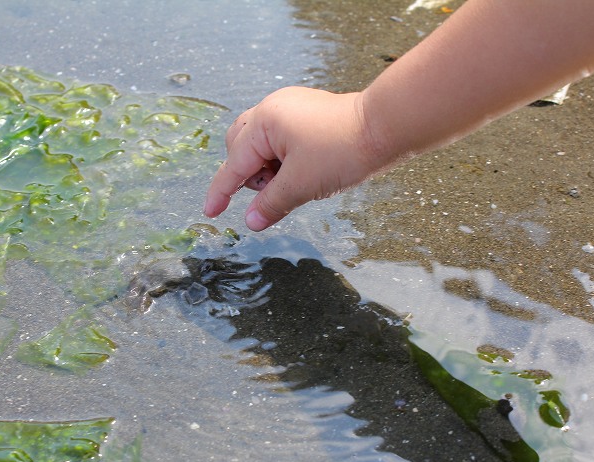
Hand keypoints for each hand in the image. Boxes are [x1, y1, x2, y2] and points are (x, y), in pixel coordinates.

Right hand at [204, 87, 377, 230]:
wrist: (384, 128)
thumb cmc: (342, 151)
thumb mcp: (301, 184)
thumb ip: (271, 204)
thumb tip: (251, 221)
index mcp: (264, 122)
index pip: (234, 164)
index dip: (221, 192)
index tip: (210, 212)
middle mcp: (272, 108)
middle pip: (241, 147)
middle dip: (250, 174)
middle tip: (274, 191)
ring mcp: (290, 107)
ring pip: (261, 143)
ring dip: (267, 168)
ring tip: (293, 181)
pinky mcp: (306, 113)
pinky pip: (281, 138)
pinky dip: (282, 159)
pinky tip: (302, 171)